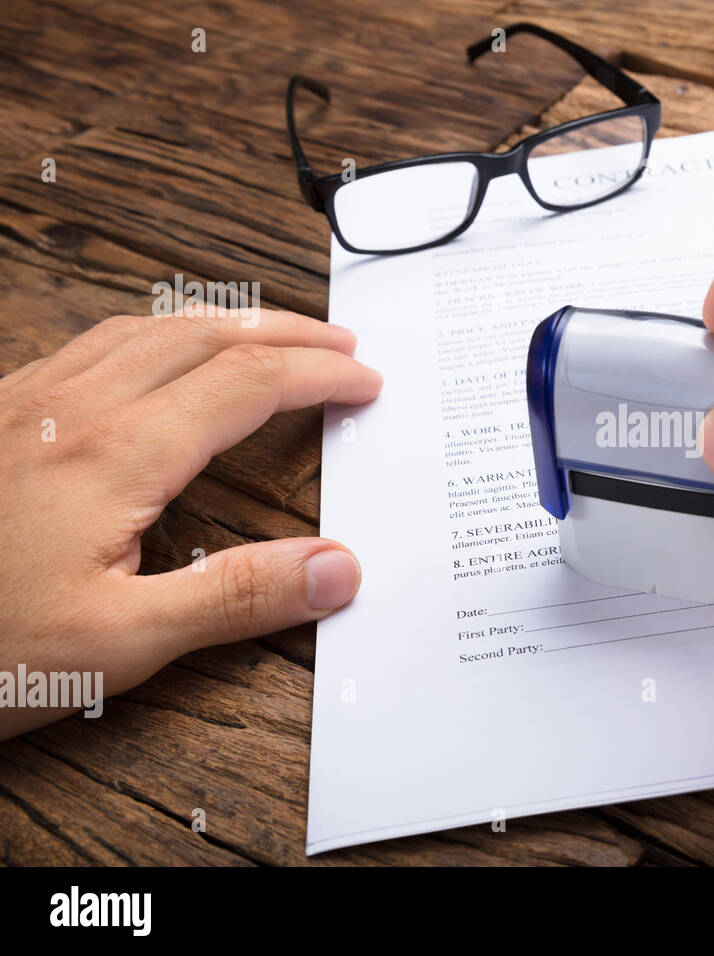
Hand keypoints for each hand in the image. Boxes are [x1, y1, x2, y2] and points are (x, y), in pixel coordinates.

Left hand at [0, 309, 381, 739]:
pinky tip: (156, 356)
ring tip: (269, 335)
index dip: (319, 374)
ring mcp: (25, 401)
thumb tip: (338, 567)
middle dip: (286, 329)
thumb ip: (237, 597)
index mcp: (117, 453)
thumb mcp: (119, 645)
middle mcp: (72, 408)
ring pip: (145, 325)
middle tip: (341, 341)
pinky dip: (156, 332)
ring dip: (224, 321)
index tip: (366, 381)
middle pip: (204, 333)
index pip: (249, 383)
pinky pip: (92, 342)